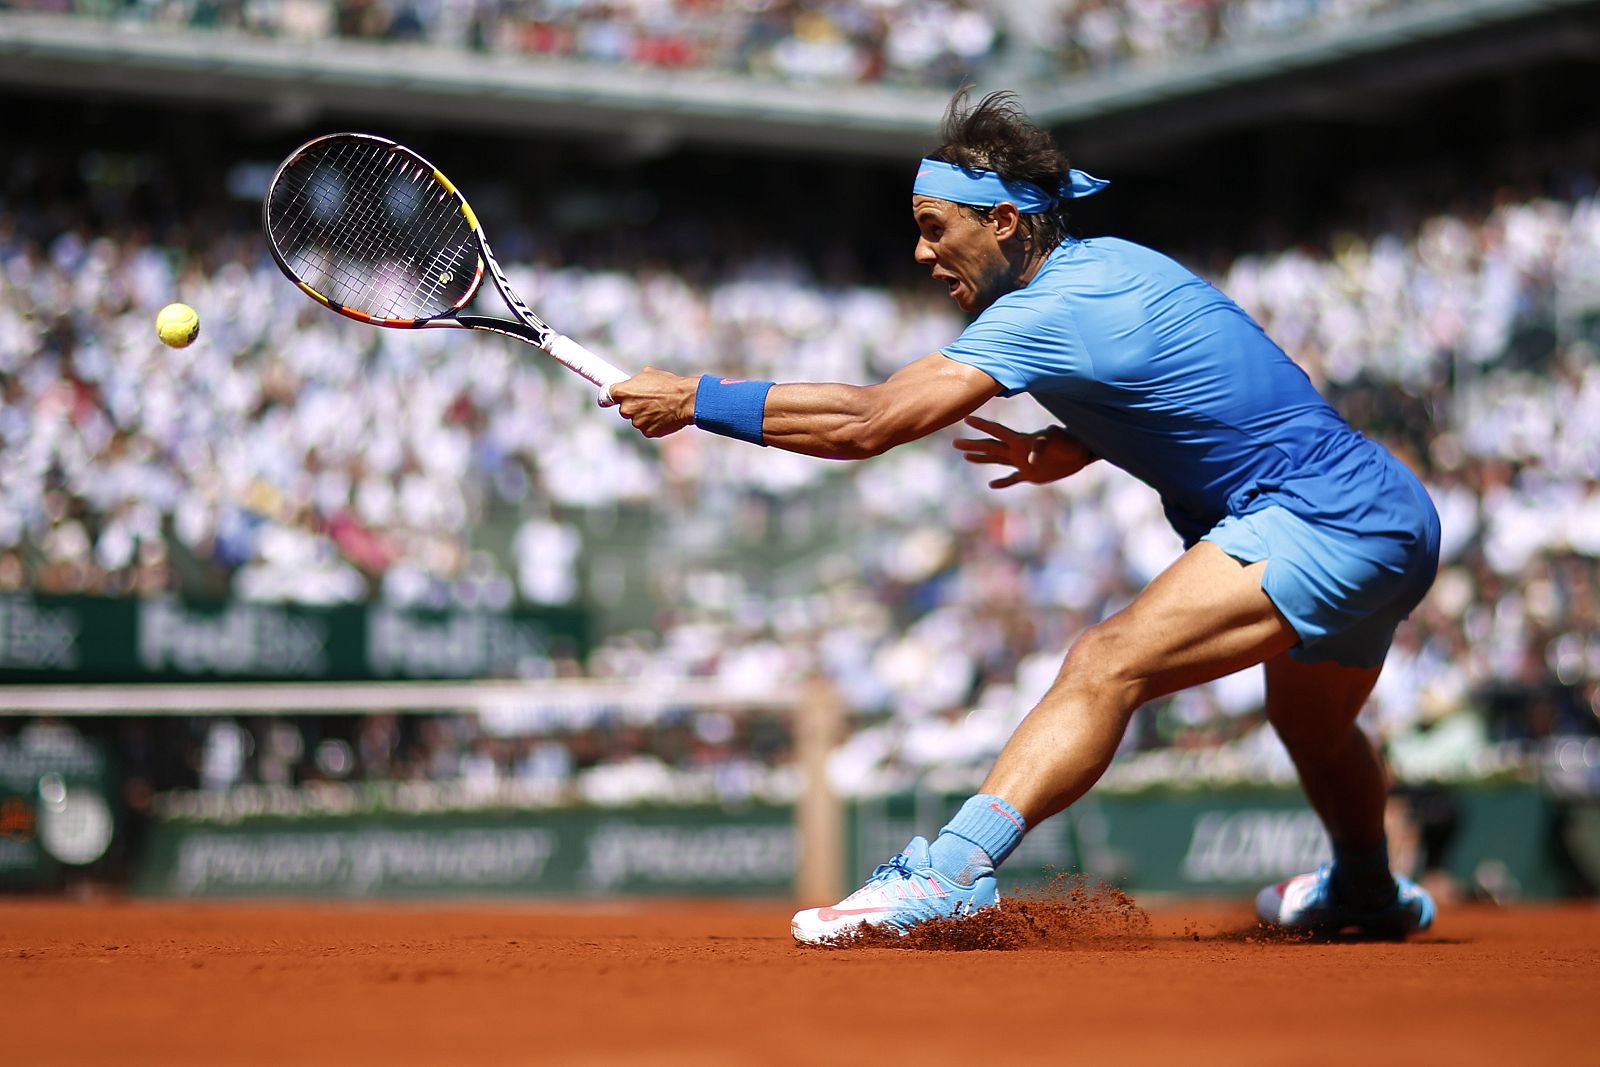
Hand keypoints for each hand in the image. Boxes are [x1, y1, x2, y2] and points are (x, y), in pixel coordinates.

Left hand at [610, 368, 697, 438]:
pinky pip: (647, 427)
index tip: (607, 401)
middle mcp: (626, 409)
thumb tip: (633, 384)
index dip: (608, 398)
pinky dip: (653, 423)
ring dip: (645, 415)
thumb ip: (635, 382)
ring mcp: (636, 422)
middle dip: (633, 405)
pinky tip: (664, 415)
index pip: (605, 397)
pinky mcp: (647, 432)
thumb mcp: (648, 374)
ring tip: (660, 407)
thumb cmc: (668, 384)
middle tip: (648, 400)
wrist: (685, 400)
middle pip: (624, 409)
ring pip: (637, 419)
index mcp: (622, 392)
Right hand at [954, 415, 1095, 487]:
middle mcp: (1018, 450)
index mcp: (1022, 441)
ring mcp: (1023, 462)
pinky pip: (1013, 479)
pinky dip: (1003, 482)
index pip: (998, 432)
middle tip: (955, 443)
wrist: (1082, 452)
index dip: (982, 425)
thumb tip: (1031, 456)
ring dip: (982, 458)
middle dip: (973, 444)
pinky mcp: (1031, 474)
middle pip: (991, 447)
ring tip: (965, 456)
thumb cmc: (1071, 442)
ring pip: (997, 460)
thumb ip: (1043, 443)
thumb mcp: (1058, 439)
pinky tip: (992, 485)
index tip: (966, 418)